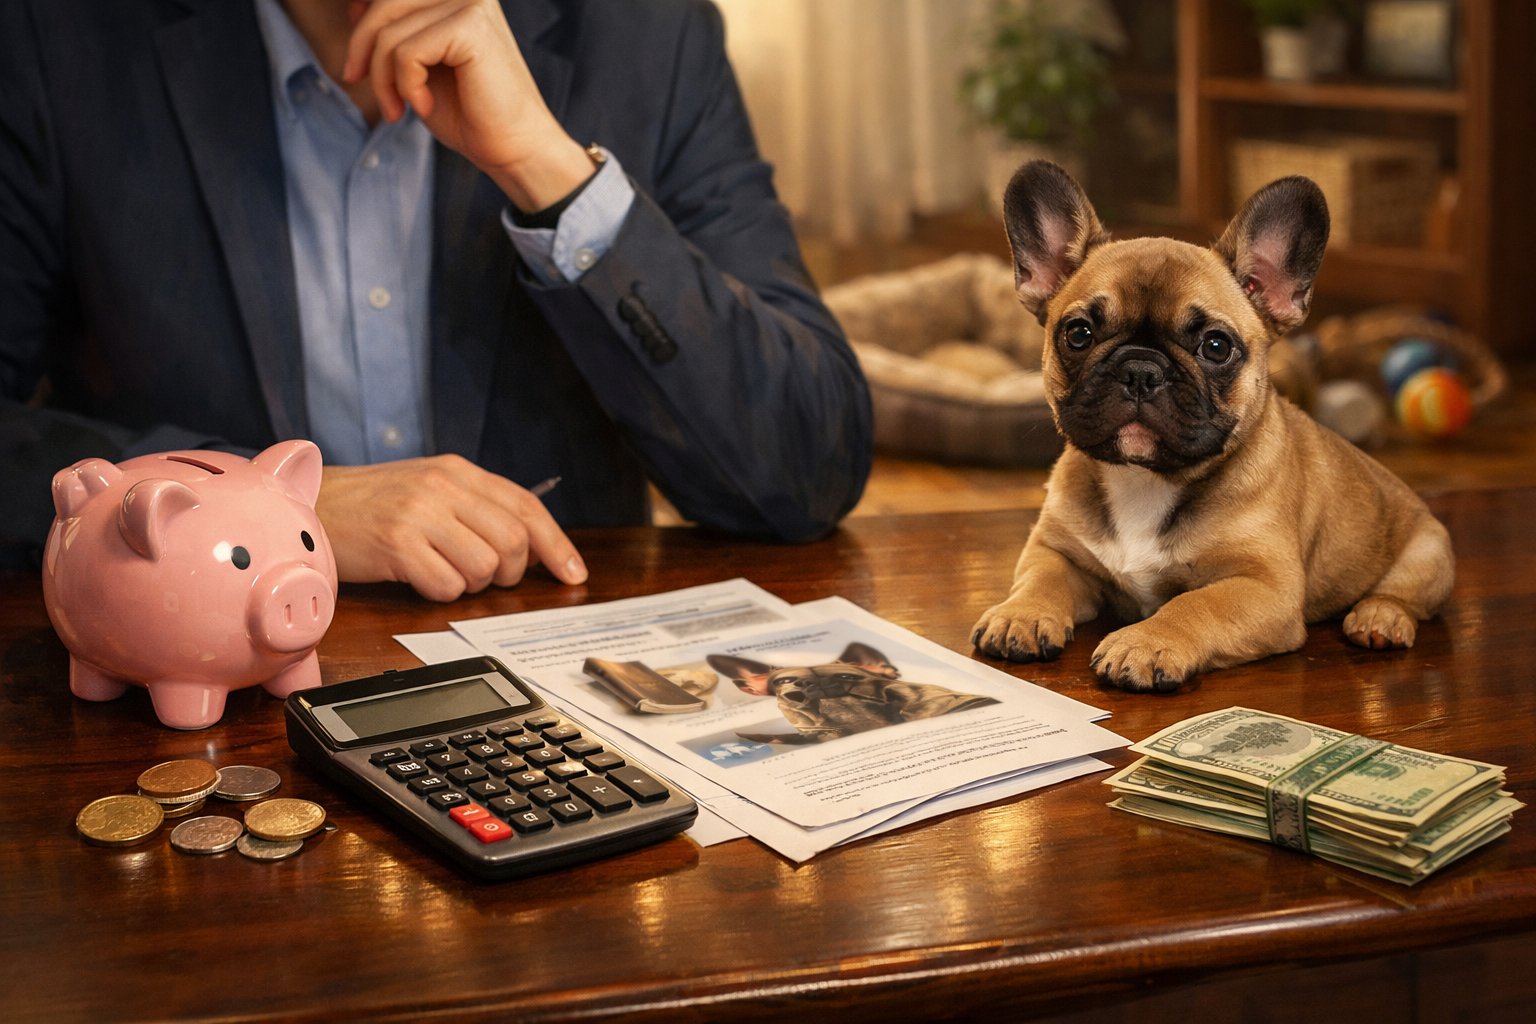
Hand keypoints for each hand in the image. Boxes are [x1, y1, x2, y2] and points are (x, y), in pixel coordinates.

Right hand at [316, 455, 587, 601]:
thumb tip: (529, 544)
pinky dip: (440, 593)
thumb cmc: (370, 505)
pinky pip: (446, 586)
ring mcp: (419, 514)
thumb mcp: (427, 489)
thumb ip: (475, 507)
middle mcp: (443, 486)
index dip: (557, 544)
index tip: (574, 573)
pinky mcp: (396, 545)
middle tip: (487, 577)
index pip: (526, 507)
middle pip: (513, 542)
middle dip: (509, 572)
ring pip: (483, 567)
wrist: (307, 505)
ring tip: (442, 571)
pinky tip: (418, 578)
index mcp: (457, 470)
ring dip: (471, 584)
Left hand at [342, 0, 593, 210]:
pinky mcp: (470, 27)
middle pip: (384, 6)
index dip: (363, 22)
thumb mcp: (421, 66)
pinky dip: (405, 86)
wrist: (515, 148)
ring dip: (383, 79)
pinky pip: (406, 52)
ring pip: (389, 33)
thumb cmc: (471, 114)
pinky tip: (424, 107)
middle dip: (363, 52)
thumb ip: (396, 33)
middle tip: (371, 93)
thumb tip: (355, 9)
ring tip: (398, 110)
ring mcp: (471, 4)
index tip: (357, 65)